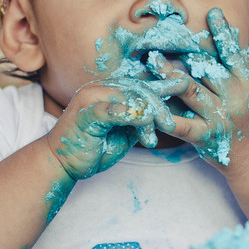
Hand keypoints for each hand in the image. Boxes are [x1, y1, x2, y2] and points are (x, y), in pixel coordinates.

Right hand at [45, 76, 182, 180]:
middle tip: (170, 124)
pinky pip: (110, 109)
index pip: (141, 84)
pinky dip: (127, 113)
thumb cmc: (94, 148)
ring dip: (146, 116)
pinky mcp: (85, 113)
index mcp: (110, 91)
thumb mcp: (125, 133)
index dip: (163, 85)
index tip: (184, 85)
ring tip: (155, 134)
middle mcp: (101, 89)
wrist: (63, 164)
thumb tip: (162, 114)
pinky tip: (141, 120)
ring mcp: (91, 99)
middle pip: (139, 88)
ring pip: (128, 97)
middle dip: (159, 105)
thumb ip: (141, 121)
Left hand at [146, 8, 248, 168]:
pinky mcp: (207, 137)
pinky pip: (183, 126)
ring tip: (152, 59)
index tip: (212, 13)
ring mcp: (220, 117)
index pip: (234, 54)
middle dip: (190, 49)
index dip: (223, 34)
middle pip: (209, 68)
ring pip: (191, 91)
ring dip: (170, 74)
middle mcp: (235, 97)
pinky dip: (167, 118)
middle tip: (168, 30)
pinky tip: (151, 108)